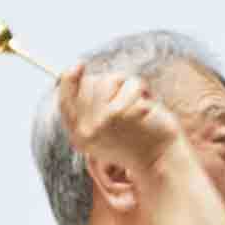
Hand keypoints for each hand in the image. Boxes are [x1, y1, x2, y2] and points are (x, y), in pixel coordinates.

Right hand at [59, 60, 180, 176]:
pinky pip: (130, 84)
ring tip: (141, 103)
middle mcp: (86, 130)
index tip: (78, 64)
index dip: (68, 80)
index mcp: (80, 136)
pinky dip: (143, 91)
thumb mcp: (109, 133)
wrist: (160, 161)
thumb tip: (87, 78)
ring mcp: (100, 121)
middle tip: (130, 95)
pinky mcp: (119, 113)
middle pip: (91, 84)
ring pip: (111, 80)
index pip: (65, 102)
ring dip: (130, 85)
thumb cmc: (138, 142)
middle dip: (114, 83)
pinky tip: (150, 108)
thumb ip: (93, 111)